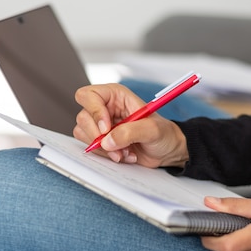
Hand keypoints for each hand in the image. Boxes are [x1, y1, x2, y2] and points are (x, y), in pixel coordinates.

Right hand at [73, 83, 187, 167]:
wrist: (167, 151)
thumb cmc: (164, 134)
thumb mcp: (152, 130)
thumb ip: (130, 132)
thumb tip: (107, 141)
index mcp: (116, 96)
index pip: (89, 95)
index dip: (94, 111)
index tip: (106, 128)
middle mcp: (105, 108)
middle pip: (83, 117)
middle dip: (98, 136)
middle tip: (116, 146)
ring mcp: (101, 125)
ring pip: (84, 133)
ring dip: (104, 148)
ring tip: (125, 152)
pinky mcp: (101, 140)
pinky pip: (91, 147)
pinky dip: (106, 155)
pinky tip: (124, 155)